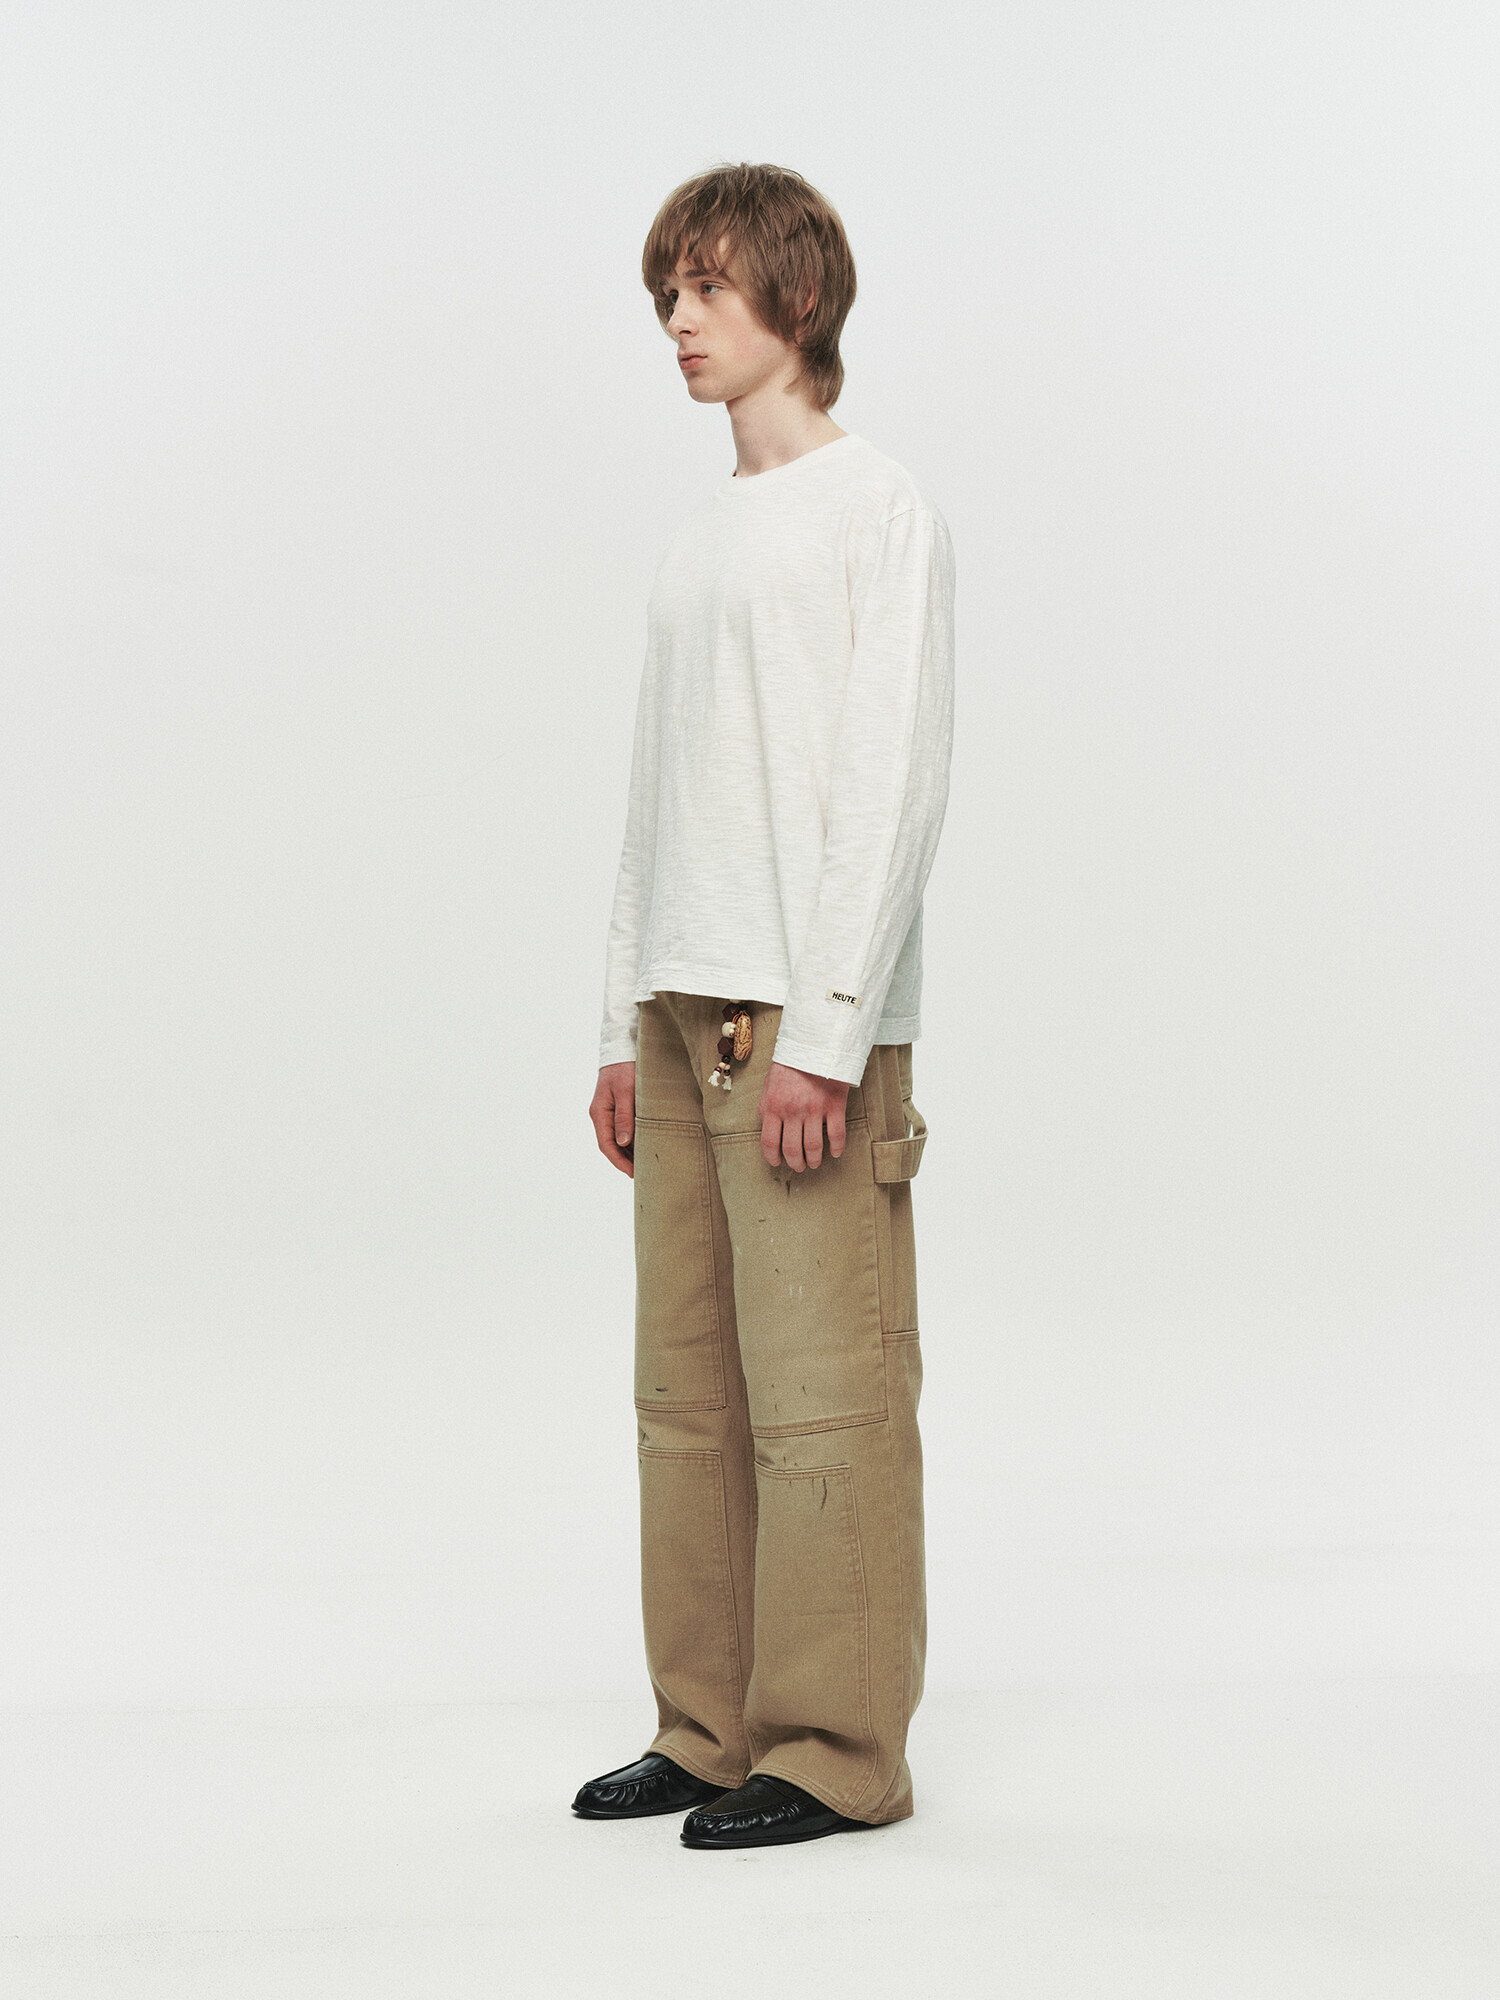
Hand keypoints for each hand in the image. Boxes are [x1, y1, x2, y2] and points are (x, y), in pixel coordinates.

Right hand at [590, 1061, 636, 1176]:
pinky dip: (632, 1140)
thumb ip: (624, 1117)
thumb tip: (623, 1143)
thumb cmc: (626, 1066)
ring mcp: (608, 1111)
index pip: (606, 1145)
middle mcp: (601, 1114)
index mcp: (599, 1112)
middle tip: (642, 1174)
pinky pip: (622, 1129)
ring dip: (628, 1152)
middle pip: (610, 1145)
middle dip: (624, 1161)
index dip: (619, 1162)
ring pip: (616, 1139)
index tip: (632, 1173)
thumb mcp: (627, 1091)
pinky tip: (643, 1146)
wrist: (623, 1047)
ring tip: (644, 1164)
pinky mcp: (617, 1107)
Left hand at [757, 1060, 849, 1172]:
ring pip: (814, 1147)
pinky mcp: (834, 1105)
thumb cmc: (790, 1064)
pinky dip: (837, 1148)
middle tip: (800, 1166)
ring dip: (814, 1160)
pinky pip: (837, 1135)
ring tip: (815, 1162)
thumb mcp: (769, 1084)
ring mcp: (814, 1110)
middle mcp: (792, 1111)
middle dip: (796, 1163)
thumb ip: (766, 1107)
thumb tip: (767, 1128)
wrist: (814, 1043)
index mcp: (773, 1106)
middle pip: (792, 1150)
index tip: (777, 1163)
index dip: (773, 1158)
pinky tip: (835, 1152)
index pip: (769, 1142)